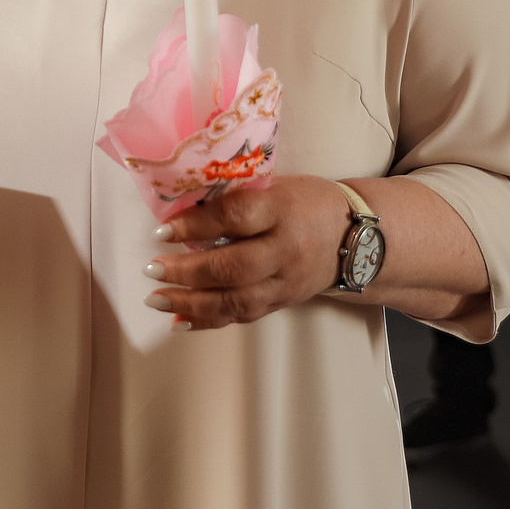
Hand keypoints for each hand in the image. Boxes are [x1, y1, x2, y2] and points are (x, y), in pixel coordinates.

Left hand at [142, 176, 352, 329]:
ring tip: (156, 299)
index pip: (235, 217)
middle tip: (152, 270)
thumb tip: (179, 206)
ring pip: (236, 300)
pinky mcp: (283, 303)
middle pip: (233, 268)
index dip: (195, 225)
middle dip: (187, 272)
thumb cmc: (305, 202)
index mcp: (281, 210)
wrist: (357, 238)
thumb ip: (234, 197)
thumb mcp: (275, 186)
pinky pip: (243, 317)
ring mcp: (285, 282)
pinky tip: (178, 322)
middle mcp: (285, 250)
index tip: (161, 231)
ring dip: (191, 303)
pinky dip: (208, 321)